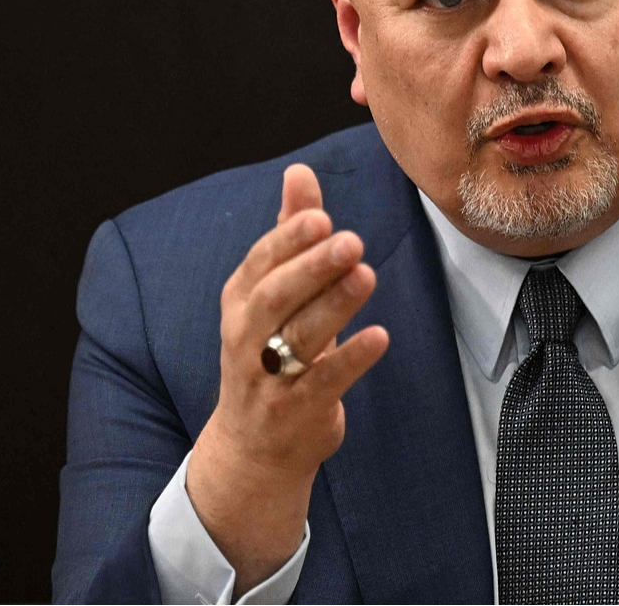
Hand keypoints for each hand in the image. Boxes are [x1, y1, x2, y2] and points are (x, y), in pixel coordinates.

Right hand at [185, 163, 390, 588]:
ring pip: (297, 339)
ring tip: (367, 274)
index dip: (287, 240)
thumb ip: (289, 234)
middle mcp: (246, 338)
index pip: (258, 264)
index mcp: (239, 302)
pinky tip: (379, 336)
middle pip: (272, 298)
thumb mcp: (273, 294)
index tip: (320, 215)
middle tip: (351, 240)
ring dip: (333, 306)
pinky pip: (324, 383)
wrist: (253, 448)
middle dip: (310, 268)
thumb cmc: (269, 352)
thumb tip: (300, 171)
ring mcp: (268, 379)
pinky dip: (351, 359)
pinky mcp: (297, 412)